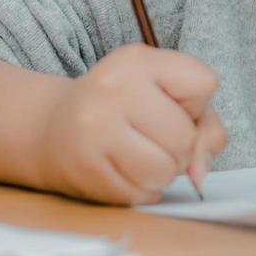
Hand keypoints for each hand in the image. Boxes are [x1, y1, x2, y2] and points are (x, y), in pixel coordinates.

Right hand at [37, 43, 228, 205]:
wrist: (51, 127)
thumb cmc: (121, 108)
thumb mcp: (163, 93)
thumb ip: (203, 124)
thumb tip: (199, 172)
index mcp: (136, 60)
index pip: (204, 83)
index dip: (196, 104)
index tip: (169, 103)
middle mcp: (113, 89)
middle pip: (185, 137)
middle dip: (179, 147)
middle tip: (152, 137)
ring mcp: (95, 130)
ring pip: (165, 170)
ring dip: (162, 173)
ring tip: (139, 156)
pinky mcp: (87, 170)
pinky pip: (142, 194)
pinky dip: (141, 189)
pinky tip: (121, 169)